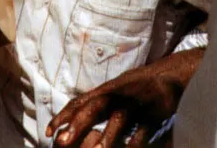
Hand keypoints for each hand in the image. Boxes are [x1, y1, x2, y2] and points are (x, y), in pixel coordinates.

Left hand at [47, 49, 203, 147]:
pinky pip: (145, 128)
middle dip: (78, 125)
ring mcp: (136, 103)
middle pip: (95, 107)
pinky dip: (137, 140)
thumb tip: (69, 113)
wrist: (167, 76)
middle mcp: (117, 95)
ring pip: (119, 118)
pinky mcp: (154, 112)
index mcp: (104, 91)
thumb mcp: (110, 90)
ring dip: (107, 135)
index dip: (63, 117)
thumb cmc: (133, 86)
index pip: (79, 102)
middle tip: (62, 142)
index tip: (48, 132)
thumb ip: (92, 101)